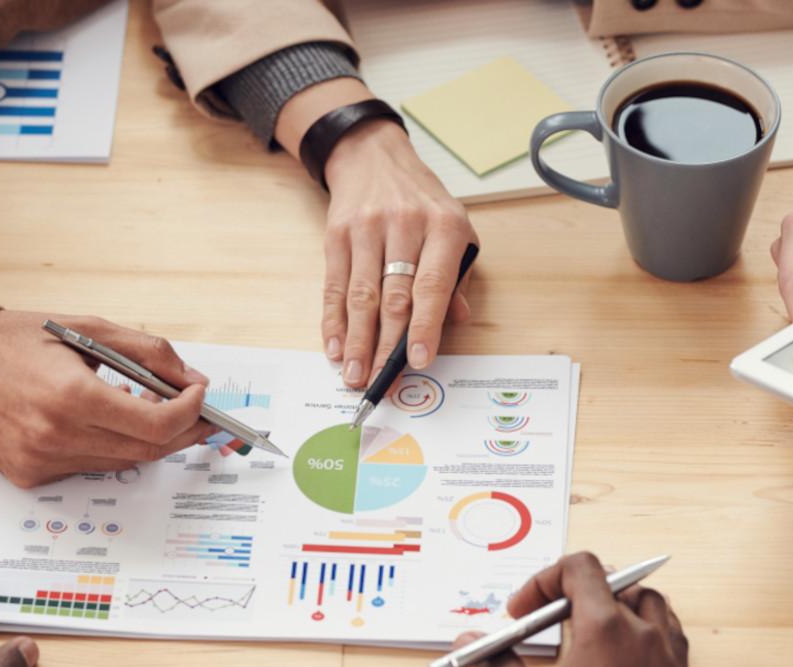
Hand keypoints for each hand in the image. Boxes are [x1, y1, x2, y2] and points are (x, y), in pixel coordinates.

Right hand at [0, 311, 215, 487]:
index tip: (200, 395)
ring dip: (148, 439)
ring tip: (151, 408)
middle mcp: (56, 437)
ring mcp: (42, 463)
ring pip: (122, 463)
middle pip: (147, 450)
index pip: (156, 425)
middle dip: (182, 430)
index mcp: (71, 396)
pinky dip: (111, 447)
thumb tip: (191, 379)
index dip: (190, 413)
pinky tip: (108, 422)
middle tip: (197, 411)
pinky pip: (90, 468)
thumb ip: (147, 352)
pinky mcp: (31, 477)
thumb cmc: (15, 340)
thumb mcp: (87, 327)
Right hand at [323, 120, 476, 386]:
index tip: (419, 361)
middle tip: (380, 381)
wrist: (374, 158)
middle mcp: (405, 225)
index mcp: (443, 227)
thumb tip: (456, 320)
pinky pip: (334, 285)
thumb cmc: (422, 203)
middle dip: (386, 345)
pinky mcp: (337, 235)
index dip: (425, 326)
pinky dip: (334, 320)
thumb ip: (458, 277)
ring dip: (357, 341)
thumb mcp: (456, 229)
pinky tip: (335, 346)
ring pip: (361, 295)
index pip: (433, 285)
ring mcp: (366, 228)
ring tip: (354, 374)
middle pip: (394, 297)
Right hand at [456, 553, 691, 666]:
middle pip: (613, 582)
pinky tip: (622, 657)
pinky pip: (670, 636)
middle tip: (548, 620)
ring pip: (650, 603)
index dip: (544, 580)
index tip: (523, 610)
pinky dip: (645, 631)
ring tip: (589, 629)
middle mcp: (643, 635)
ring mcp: (668, 659)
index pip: (580, 568)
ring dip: (617, 603)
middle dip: (574, 592)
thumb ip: (496, 665)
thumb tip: (468, 643)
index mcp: (605, 629)